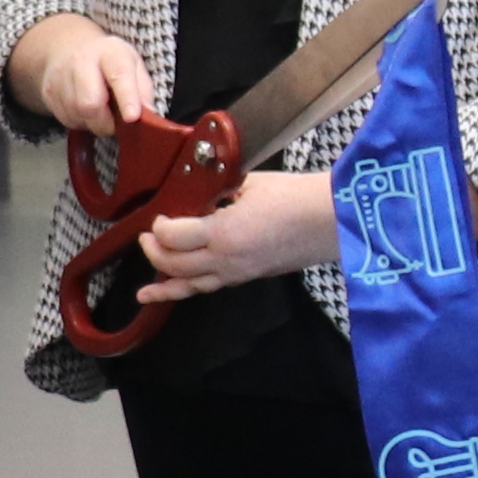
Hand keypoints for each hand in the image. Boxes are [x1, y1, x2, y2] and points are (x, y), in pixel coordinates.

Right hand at [5, 9, 155, 145]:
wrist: (69, 48)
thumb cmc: (110, 62)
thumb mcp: (133, 65)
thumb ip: (143, 90)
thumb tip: (149, 115)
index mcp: (110, 51)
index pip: (118, 74)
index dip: (127, 98)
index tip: (132, 117)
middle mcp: (82, 60)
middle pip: (89, 102)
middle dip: (105, 122)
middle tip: (115, 123)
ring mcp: (61, 75)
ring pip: (76, 114)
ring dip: (93, 123)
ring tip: (101, 112)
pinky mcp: (48, 91)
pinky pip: (66, 119)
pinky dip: (80, 122)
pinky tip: (85, 111)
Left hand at [133, 167, 338, 302]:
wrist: (331, 222)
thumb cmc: (296, 197)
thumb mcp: (248, 183)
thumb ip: (217, 191)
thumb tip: (196, 192)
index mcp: (223, 232)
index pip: (173, 236)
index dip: (158, 226)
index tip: (158, 215)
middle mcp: (225, 260)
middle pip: (174, 264)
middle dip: (154, 251)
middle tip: (147, 236)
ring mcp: (236, 273)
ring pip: (188, 285)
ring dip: (164, 282)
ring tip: (146, 289)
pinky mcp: (247, 277)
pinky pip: (208, 287)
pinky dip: (186, 291)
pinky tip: (171, 293)